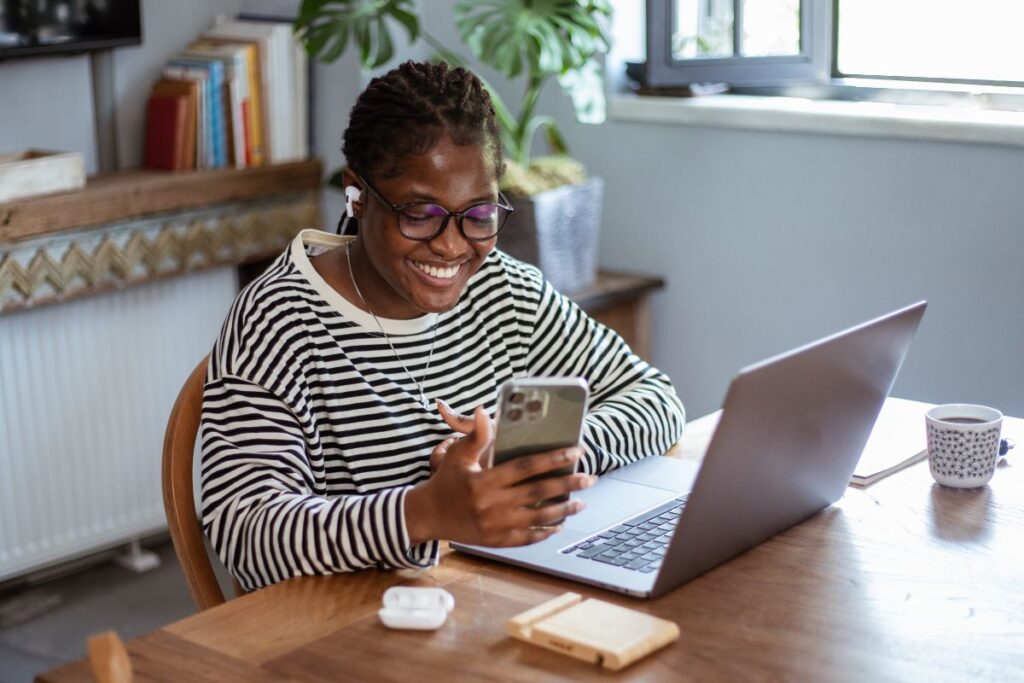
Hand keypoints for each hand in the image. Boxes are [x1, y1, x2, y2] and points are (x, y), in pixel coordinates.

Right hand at [407, 406, 595, 546]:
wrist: (428, 515)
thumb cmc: (446, 481)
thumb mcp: (457, 455)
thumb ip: (476, 436)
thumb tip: (482, 410)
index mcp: (485, 480)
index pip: (526, 467)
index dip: (553, 458)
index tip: (575, 451)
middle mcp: (492, 504)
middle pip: (538, 492)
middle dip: (567, 484)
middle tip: (589, 477)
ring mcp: (496, 525)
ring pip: (538, 517)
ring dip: (563, 509)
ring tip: (581, 502)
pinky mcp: (496, 541)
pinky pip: (527, 538)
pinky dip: (545, 532)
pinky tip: (559, 523)